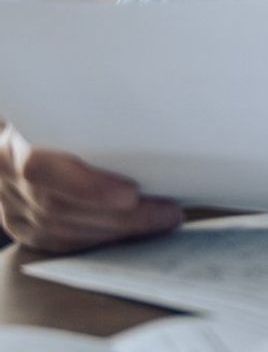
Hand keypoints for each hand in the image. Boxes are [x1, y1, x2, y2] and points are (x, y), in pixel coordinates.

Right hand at [0, 123, 181, 252]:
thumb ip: (96, 121)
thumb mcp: (71, 108)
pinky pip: (60, 243)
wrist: (22, 136)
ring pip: (62, 231)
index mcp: (15, 143)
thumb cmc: (61, 113)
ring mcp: (9, 206)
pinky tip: (130, 234)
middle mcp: (6, 177)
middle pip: (60, 208)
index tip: (131, 194)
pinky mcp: (19, 226)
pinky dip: (99, 240)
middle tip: (167, 213)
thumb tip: (159, 124)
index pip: (41, 168)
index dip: (86, 187)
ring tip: (160, 221)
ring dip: (116, 231)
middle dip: (120, 216)